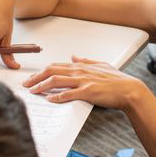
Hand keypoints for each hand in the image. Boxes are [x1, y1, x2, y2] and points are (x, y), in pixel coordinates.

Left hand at [24, 57, 145, 110]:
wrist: (129, 90)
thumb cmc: (117, 80)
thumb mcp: (101, 64)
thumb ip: (85, 60)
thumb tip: (73, 56)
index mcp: (81, 66)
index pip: (56, 66)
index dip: (41, 72)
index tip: (32, 77)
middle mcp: (80, 71)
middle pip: (51, 71)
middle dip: (36, 78)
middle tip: (26, 85)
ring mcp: (83, 81)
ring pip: (56, 81)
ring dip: (42, 86)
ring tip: (33, 92)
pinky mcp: (88, 92)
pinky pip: (69, 94)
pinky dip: (57, 97)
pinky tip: (49, 100)